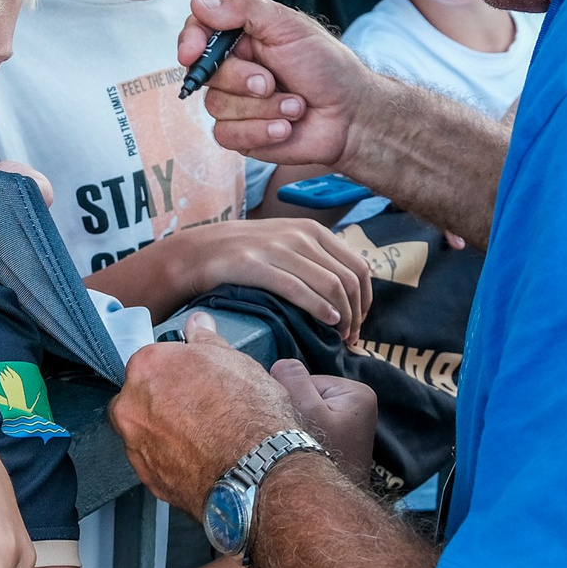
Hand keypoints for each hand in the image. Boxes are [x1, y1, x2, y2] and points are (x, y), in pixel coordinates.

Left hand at [112, 314, 302, 511]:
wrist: (258, 470)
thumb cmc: (249, 414)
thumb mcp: (234, 360)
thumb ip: (206, 339)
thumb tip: (198, 324)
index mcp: (147, 367)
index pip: (152, 361)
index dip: (177, 371)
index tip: (193, 379)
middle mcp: (130, 406)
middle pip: (140, 396)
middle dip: (163, 400)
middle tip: (198, 408)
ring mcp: (136, 445)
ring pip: (145, 431)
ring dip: (166, 431)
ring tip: (203, 435)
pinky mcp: (147, 477)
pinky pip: (155, 461)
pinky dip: (172, 459)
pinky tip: (199, 457)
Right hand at [171, 218, 372, 341]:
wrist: (200, 251)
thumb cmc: (248, 253)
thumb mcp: (287, 242)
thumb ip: (318, 256)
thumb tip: (353, 282)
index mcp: (313, 230)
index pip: (359, 266)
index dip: (366, 299)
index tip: (359, 322)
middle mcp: (300, 235)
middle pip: (349, 280)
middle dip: (357, 313)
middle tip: (350, 337)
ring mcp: (278, 249)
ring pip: (330, 285)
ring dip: (342, 317)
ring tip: (339, 336)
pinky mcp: (256, 265)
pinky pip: (298, 289)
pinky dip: (319, 308)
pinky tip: (327, 322)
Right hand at [179, 0, 382, 168]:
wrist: (351, 115)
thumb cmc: (327, 67)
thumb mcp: (288, 27)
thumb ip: (243, 8)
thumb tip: (199, 2)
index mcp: (242, 37)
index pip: (199, 32)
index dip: (190, 41)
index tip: (192, 53)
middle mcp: (235, 69)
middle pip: (205, 74)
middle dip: (242, 80)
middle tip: (273, 81)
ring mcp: (236, 103)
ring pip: (216, 106)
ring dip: (261, 107)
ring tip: (294, 105)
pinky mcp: (242, 134)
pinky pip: (228, 135)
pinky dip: (260, 130)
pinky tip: (285, 127)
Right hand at [269, 356, 376, 486]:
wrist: (323, 505)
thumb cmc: (318, 454)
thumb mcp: (304, 408)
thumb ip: (292, 378)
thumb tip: (283, 365)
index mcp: (358, 393)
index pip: (309, 381)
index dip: (295, 400)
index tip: (297, 425)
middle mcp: (360, 407)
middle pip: (310, 396)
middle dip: (298, 415)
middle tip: (297, 440)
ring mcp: (351, 426)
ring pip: (308, 414)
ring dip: (299, 430)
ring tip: (301, 450)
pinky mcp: (341, 443)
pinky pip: (314, 430)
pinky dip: (305, 440)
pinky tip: (306, 456)